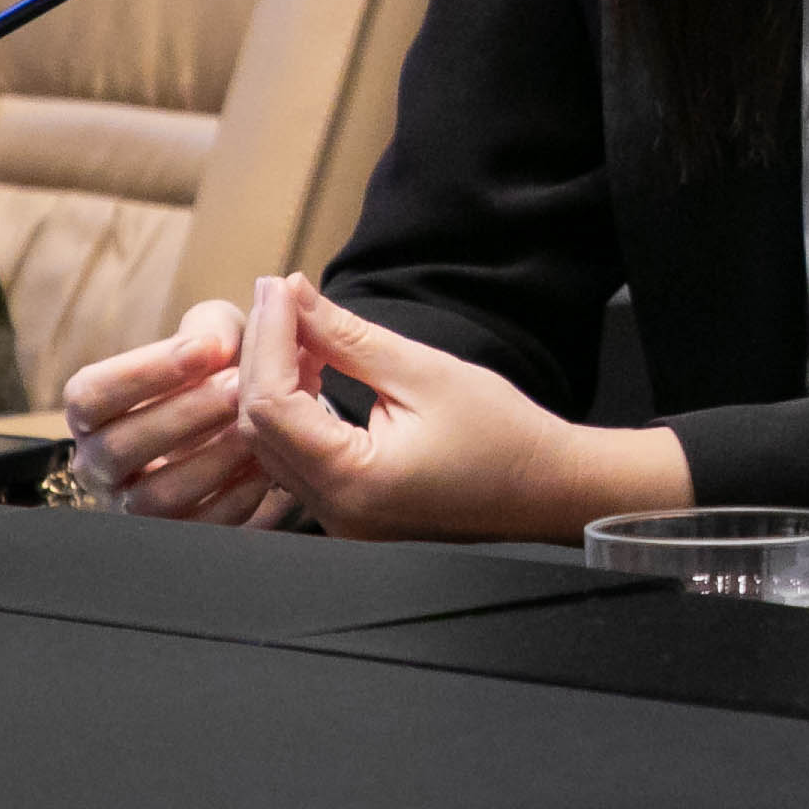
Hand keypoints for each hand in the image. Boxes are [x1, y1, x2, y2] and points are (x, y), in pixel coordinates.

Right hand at [63, 300, 295, 527]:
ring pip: (156, 496)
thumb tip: (219, 345)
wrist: (240, 421)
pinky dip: (237, 495)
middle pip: (119, 448)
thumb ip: (211, 330)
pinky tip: (269, 463)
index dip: (144, 371)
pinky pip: (198, 526)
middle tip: (241, 387)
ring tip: (257, 426)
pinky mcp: (175, 536)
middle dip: (185, 415)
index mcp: (91, 413)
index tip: (206, 348)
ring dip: (212, 458)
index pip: (89, 396)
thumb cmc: (214, 372)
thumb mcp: (211, 337)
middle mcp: (99, 465)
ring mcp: (130, 507)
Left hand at [232, 273, 687, 542]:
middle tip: (281, 297)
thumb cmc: (504, 435)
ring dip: (272, 382)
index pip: (272, 405)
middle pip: (259, 426)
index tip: (279, 288)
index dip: (267, 339)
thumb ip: (349, 336)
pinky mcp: (346, 513)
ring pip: (268, 444)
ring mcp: (337, 519)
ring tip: (295, 327)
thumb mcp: (426, 372)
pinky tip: (309, 371)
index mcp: (353, 480)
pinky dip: (292, 411)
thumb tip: (294, 295)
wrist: (549, 489)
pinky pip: (293, 459)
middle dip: (261, 356)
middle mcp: (333, 511)